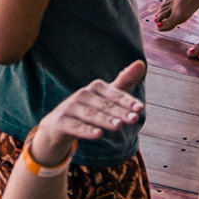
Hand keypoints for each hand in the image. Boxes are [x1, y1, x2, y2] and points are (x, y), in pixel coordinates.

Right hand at [24, 67, 146, 166]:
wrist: (56, 127)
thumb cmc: (86, 110)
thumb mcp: (105, 97)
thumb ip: (123, 83)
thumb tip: (141, 63)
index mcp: (95, 87)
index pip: (115, 94)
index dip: (127, 101)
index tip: (140, 109)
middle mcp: (83, 94)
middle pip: (104, 105)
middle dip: (119, 112)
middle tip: (134, 119)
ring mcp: (70, 107)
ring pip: (90, 114)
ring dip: (105, 120)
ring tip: (118, 126)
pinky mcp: (60, 121)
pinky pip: (75, 126)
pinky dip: (86, 130)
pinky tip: (98, 135)